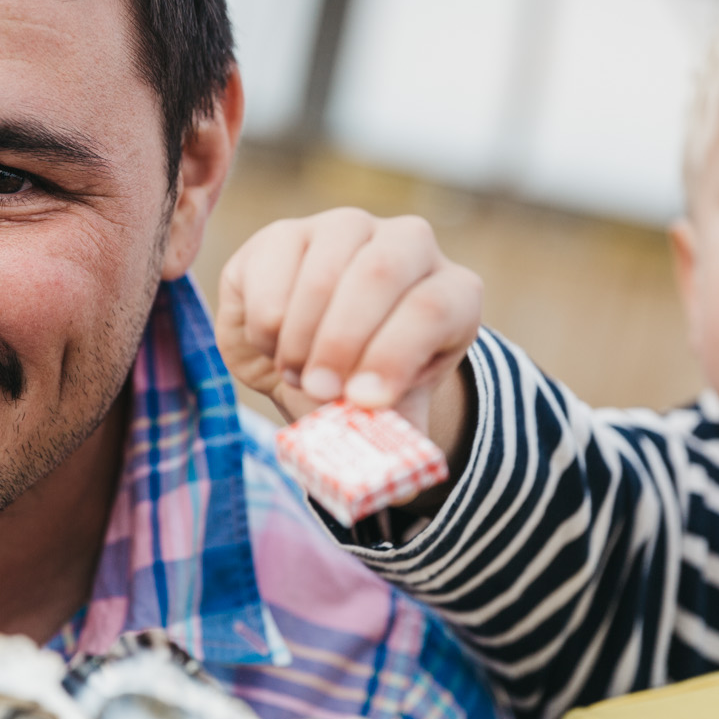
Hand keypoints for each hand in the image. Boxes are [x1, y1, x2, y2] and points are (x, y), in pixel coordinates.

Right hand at [217, 208, 479, 458]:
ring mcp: (346, 230)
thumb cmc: (366, 389)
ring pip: (323, 269)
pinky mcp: (286, 234)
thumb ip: (392, 446)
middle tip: (320, 391)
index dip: (394, 354)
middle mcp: (408, 245)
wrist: (323, 361)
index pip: (432, 307)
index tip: (362, 401)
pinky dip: (266, 322)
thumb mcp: (388, 419)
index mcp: (452, 292)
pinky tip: (275, 346)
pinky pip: (271, 271)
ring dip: (301, 336)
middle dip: (342, 341)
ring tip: (297, 374)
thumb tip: (396, 488)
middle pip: (380, 273)